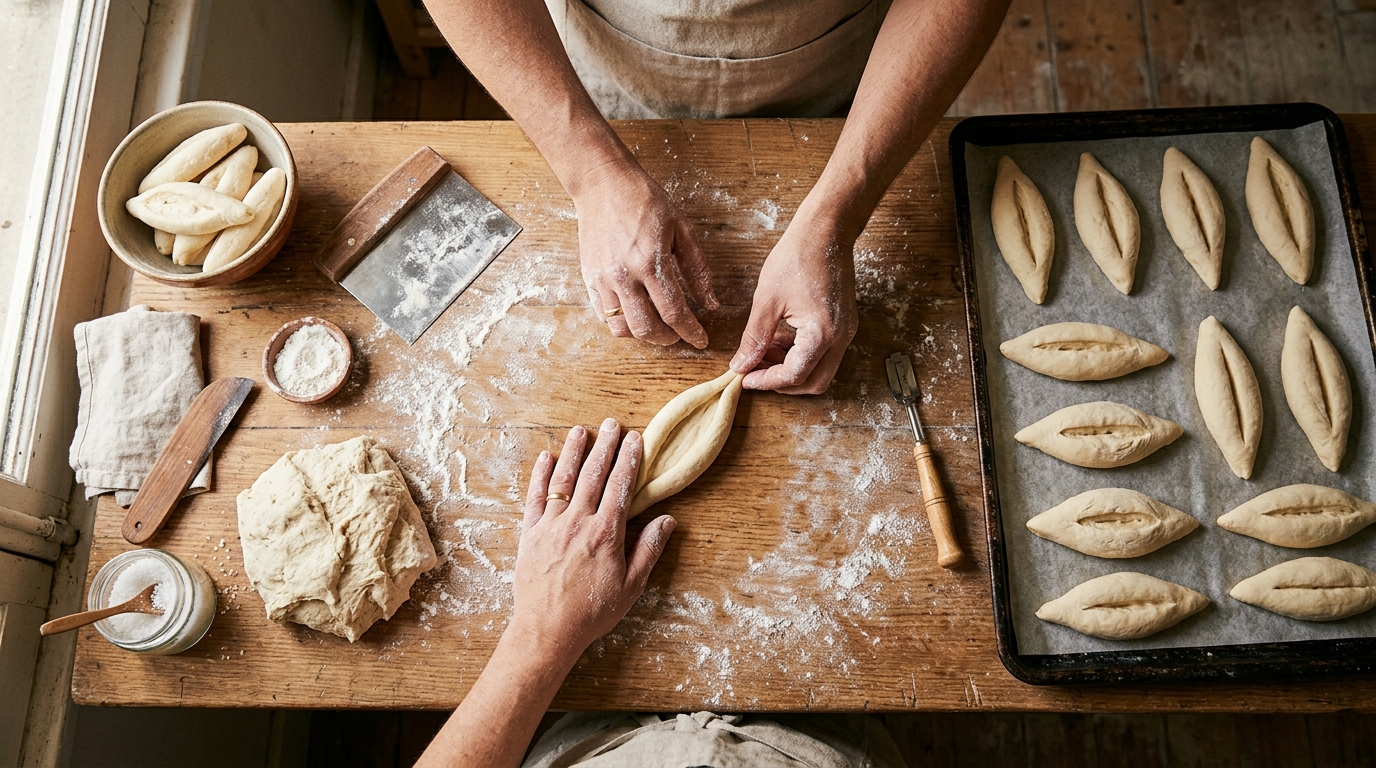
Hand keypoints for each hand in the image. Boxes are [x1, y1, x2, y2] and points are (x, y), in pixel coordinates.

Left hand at [512, 419, 676, 662]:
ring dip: (573, 452)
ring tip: (581, 430)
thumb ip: (649, 549)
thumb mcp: (631, 585)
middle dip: (604, 446)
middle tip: (612, 424)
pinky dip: (540, 475)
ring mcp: (550, 525)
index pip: (620, 486)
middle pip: (593, 475)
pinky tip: (546, 458)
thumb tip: (667, 520)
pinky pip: (535, 497)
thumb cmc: (592, 611)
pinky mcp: (529, 533)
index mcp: (605, 533)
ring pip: (563, 480)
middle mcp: (577, 522)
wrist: (547, 630)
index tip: (635, 439)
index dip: (629, 460)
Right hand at [573, 162, 718, 347]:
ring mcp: (603, 279)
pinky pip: (603, 315)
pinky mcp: (589, 278)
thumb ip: (697, 269)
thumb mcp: (682, 229)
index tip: (700, 340)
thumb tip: (710, 303)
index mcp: (651, 262)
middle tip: (679, 332)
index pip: (674, 312)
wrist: (603, 184)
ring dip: (643, 333)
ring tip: (656, 324)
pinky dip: (621, 322)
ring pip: (622, 328)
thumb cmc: (645, 201)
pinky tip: (635, 312)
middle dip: (668, 338)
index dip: (691, 332)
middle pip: (647, 328)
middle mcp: (624, 275)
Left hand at [729, 213, 857, 393]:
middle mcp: (840, 338)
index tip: (744, 378)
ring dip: (791, 369)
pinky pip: (824, 353)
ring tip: (763, 351)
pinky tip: (780, 338)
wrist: (826, 231)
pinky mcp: (844, 325)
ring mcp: (846, 332)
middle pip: (813, 383)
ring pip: (820, 371)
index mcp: (822, 333)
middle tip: (754, 371)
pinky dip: (802, 355)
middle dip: (782, 382)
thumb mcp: (767, 300)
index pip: (794, 375)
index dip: (767, 381)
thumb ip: (754, 337)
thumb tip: (741, 364)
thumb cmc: (798, 257)